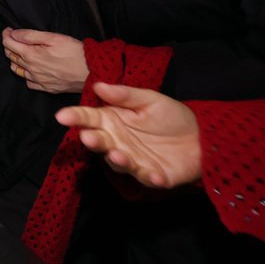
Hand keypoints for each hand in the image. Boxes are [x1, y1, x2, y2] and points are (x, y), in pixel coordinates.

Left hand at [2, 28, 88, 93]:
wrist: (93, 72)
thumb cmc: (76, 53)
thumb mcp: (54, 38)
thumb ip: (31, 35)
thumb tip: (14, 34)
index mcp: (31, 55)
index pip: (9, 44)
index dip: (6, 34)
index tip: (8, 29)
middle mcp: (31, 70)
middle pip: (10, 56)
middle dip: (9, 45)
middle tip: (14, 38)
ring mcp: (38, 80)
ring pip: (17, 70)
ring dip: (14, 60)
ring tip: (20, 52)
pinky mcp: (46, 88)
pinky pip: (28, 82)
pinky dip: (25, 75)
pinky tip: (31, 69)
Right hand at [56, 82, 200, 187]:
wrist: (202, 137)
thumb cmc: (171, 117)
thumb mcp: (150, 99)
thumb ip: (125, 95)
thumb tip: (98, 85)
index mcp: (113, 121)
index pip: (89, 118)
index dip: (75, 117)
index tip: (62, 116)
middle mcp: (118, 142)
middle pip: (100, 142)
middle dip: (93, 141)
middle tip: (89, 136)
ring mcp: (134, 161)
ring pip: (119, 162)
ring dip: (118, 160)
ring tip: (118, 154)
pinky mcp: (153, 176)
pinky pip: (148, 178)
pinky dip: (150, 178)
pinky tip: (154, 175)